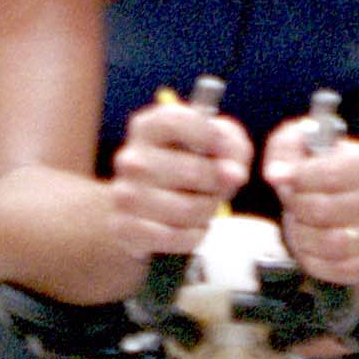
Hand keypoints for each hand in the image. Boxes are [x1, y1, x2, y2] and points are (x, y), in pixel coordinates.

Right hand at [107, 93, 252, 260]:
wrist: (144, 210)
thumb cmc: (187, 170)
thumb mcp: (214, 147)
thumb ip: (232, 147)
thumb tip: (233, 173)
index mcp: (148, 128)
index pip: (176, 122)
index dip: (209, 136)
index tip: (220, 149)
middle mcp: (131, 158)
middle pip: (195, 172)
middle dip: (217, 184)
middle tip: (214, 188)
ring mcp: (125, 195)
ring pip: (189, 209)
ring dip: (207, 212)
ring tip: (201, 208)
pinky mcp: (125, 228)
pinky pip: (176, 237)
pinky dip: (193, 236)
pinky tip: (189, 228)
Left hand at [264, 110, 358, 293]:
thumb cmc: (327, 177)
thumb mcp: (306, 149)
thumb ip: (286, 150)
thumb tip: (276, 173)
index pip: (331, 173)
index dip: (298, 176)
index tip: (277, 177)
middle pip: (324, 209)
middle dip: (296, 206)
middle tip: (292, 202)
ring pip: (329, 243)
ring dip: (304, 235)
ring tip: (302, 224)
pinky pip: (335, 269)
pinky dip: (314, 258)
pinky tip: (311, 244)